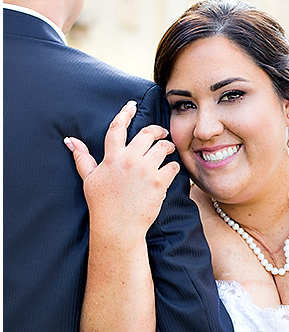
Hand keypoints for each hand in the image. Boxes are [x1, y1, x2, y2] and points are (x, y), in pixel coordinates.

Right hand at [65, 101, 178, 237]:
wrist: (117, 227)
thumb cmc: (102, 204)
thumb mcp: (89, 178)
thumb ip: (82, 157)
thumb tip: (70, 140)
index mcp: (111, 157)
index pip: (118, 128)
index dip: (125, 113)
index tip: (131, 105)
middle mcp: (129, 160)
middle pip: (147, 134)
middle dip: (157, 131)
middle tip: (161, 133)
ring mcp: (145, 170)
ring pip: (163, 148)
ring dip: (168, 147)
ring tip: (169, 150)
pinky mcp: (158, 182)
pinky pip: (173, 166)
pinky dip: (174, 167)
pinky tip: (172, 170)